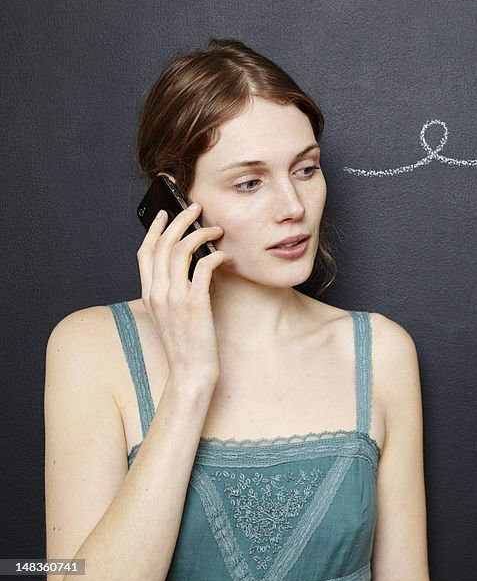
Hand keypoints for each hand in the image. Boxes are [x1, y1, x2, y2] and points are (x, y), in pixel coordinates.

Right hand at [137, 202, 232, 385]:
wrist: (190, 372)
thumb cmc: (187, 344)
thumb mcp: (173, 314)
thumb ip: (176, 290)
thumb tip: (195, 266)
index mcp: (148, 294)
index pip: (145, 252)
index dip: (155, 229)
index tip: (166, 213)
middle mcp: (157, 293)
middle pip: (163, 244)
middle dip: (180, 220)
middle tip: (196, 208)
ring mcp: (174, 298)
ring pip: (181, 250)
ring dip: (201, 234)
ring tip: (216, 230)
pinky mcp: (195, 304)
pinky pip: (203, 267)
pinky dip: (216, 255)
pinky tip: (226, 256)